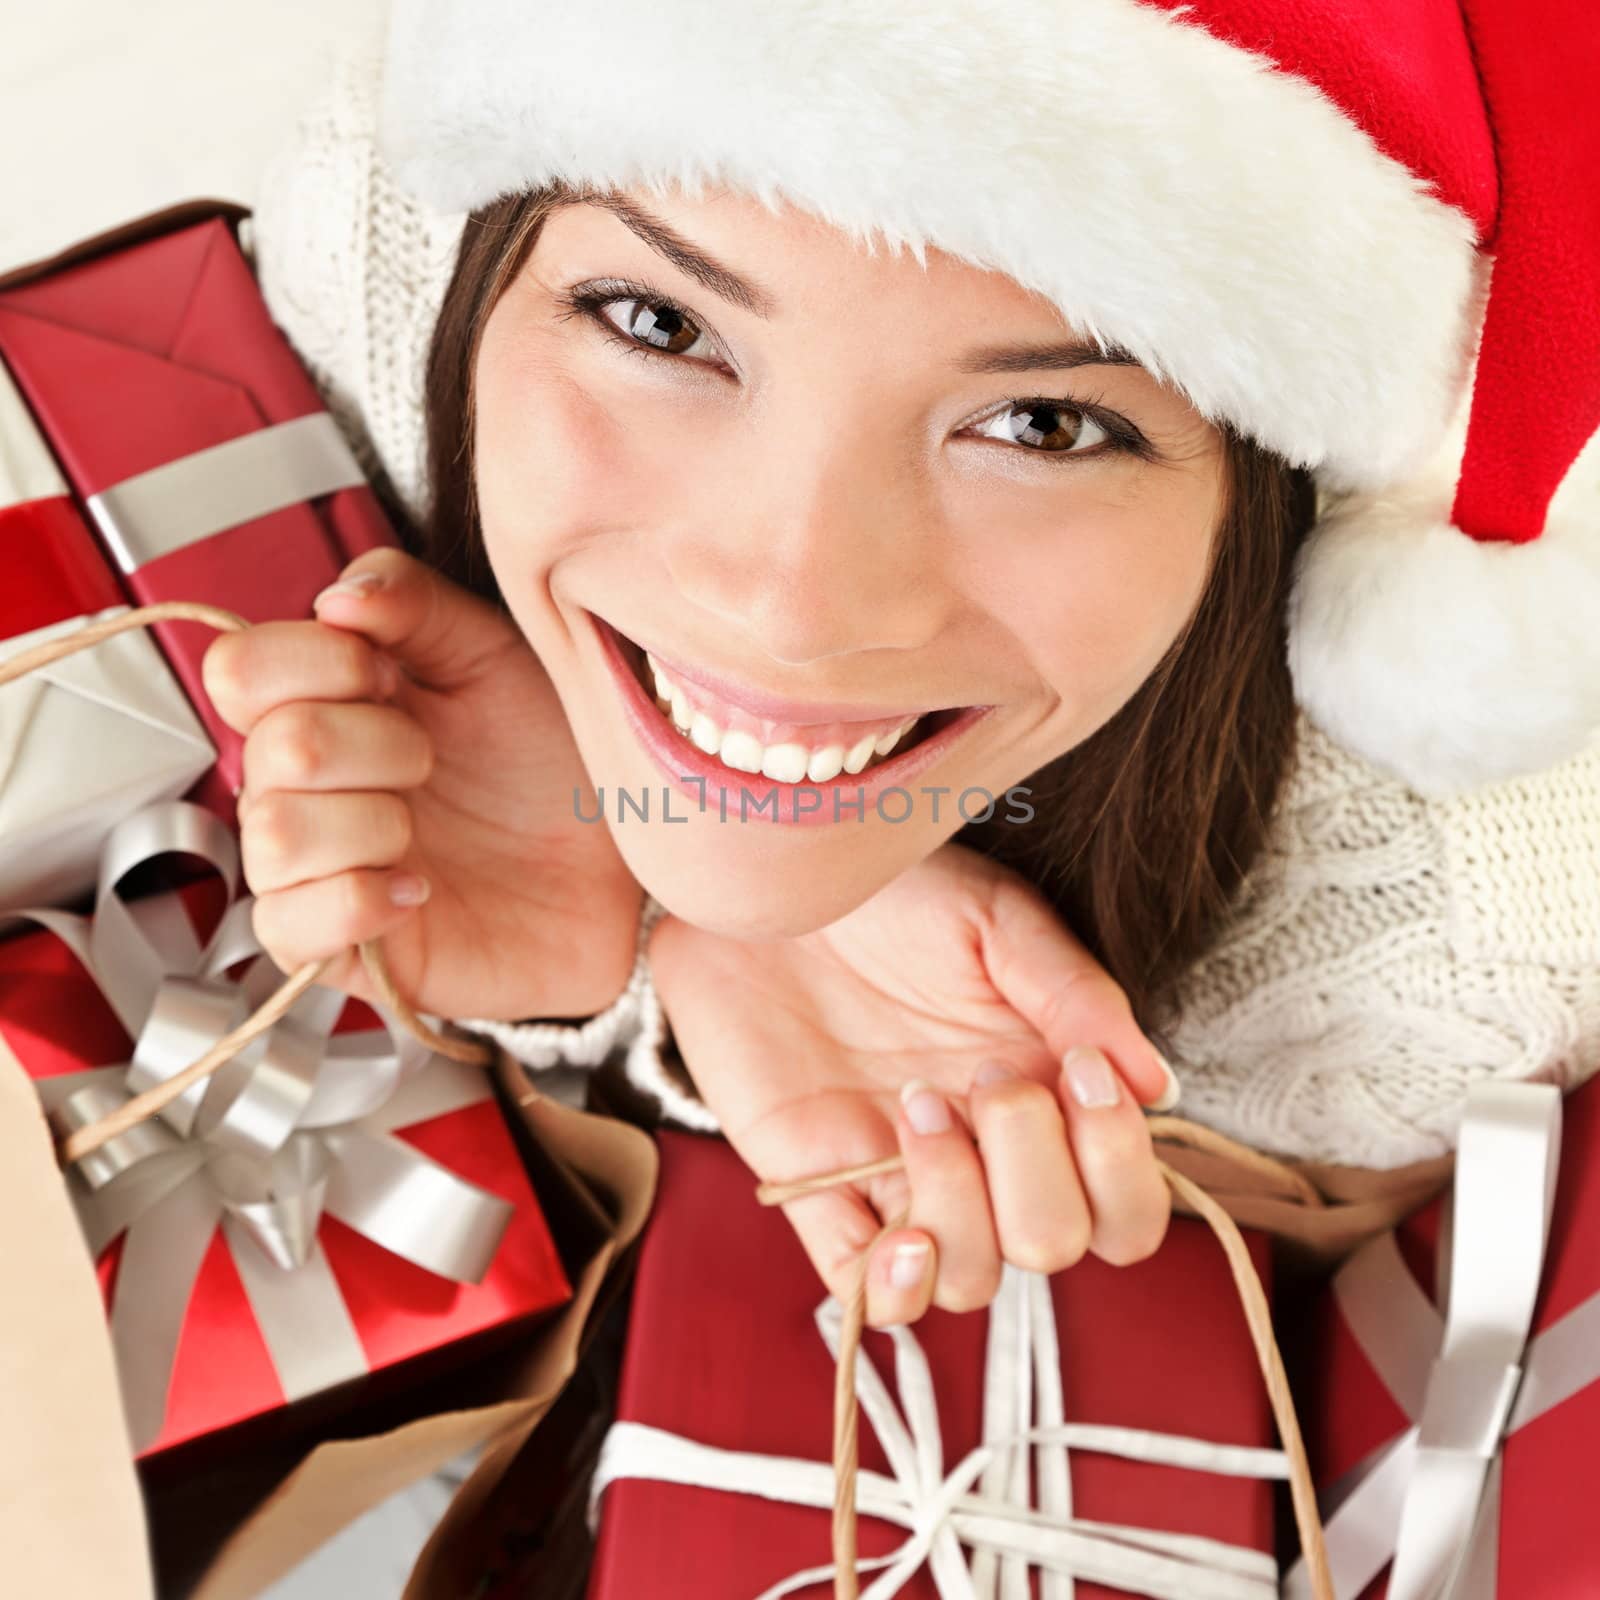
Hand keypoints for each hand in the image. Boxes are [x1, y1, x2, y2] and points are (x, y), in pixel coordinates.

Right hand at [201, 547, 640, 1020]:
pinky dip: (361, 899)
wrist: (615, 862)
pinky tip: (419, 887)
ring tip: (426, 829)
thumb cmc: (549, 762)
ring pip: (274, 833)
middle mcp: (300, 786)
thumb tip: (340, 595)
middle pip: (272, 747)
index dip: (316, 662)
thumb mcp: (495, 656)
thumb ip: (416, 603)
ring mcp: (311, 869)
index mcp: (322, 703)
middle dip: (377, 744)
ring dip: (374, 822)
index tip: (390, 675)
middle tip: (432, 758)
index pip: (241, 668)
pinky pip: (289, 926)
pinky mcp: (332, 948)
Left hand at [649, 842, 1176, 1327]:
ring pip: (971, 1279)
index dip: (1119, 1166)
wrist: (773, 877)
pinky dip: (893, 1288)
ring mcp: (899, 1179)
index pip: (1124, 1206)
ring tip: (916, 1106)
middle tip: (988, 1076)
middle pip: (1053, 1244)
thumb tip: (1153, 1085)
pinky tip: (902, 1236)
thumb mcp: (997, 918)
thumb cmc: (890, 893)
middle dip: (1035, 1172)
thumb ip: (1075, 994)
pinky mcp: (814, 1188)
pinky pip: (862, 1289)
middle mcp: (983, 1156)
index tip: (1082, 1073)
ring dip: (960, 1207)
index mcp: (1046, 1097)